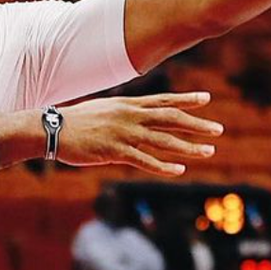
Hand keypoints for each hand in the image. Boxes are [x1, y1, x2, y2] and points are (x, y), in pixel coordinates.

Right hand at [56, 92, 221, 175]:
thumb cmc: (76, 121)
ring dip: (188, 146)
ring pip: (164, 140)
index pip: (163, 100)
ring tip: (208, 151)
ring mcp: (124, 133)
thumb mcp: (103, 109)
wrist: (52, 128)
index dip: (186, 100)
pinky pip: (145, 160)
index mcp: (127, 104)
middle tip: (218, 130)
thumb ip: (123, 113)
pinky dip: (164, 166)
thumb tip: (136, 116)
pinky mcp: (115, 151)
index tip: (207, 99)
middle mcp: (130, 116)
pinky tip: (180, 170)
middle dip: (196, 124)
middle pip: (171, 118)